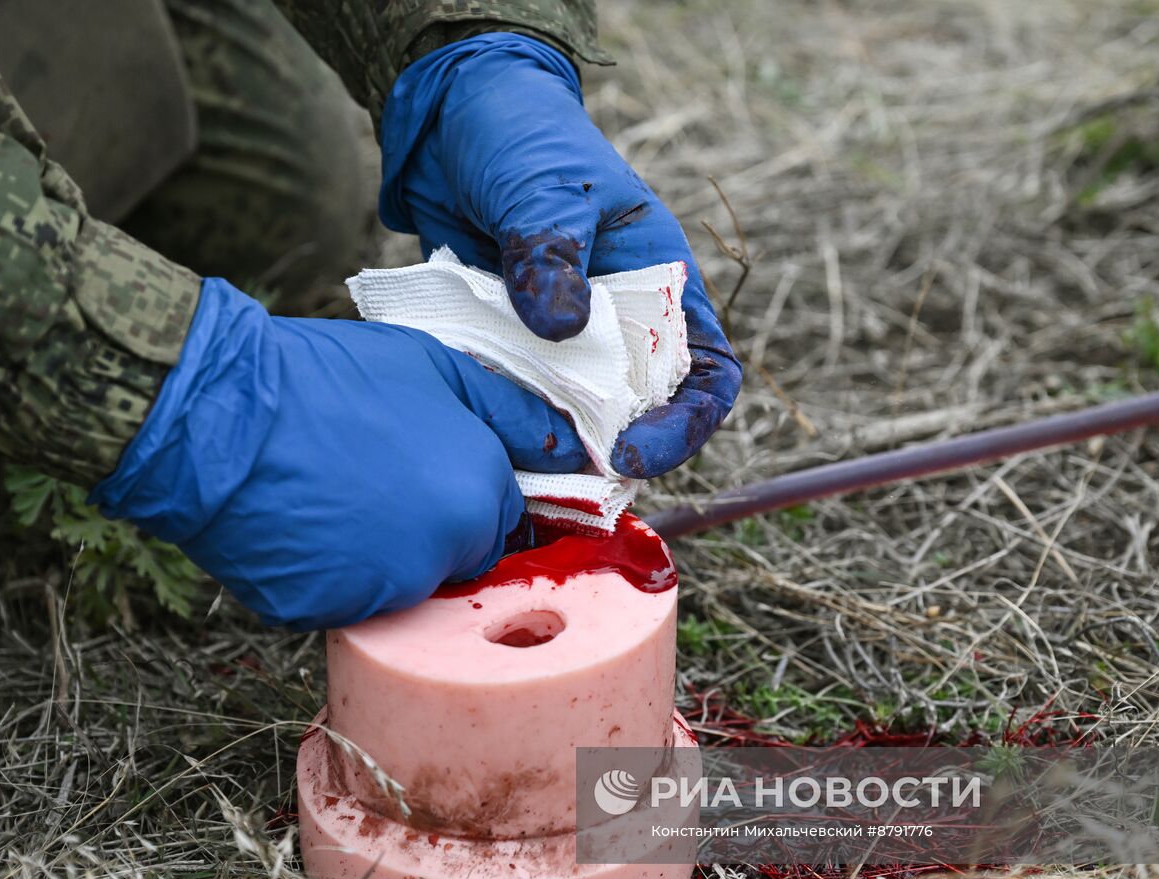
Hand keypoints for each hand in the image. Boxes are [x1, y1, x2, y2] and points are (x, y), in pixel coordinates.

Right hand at [89, 278, 585, 629]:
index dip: (467, 490)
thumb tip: (574, 452)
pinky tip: (305, 524)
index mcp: (477, 498)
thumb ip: (516, 416)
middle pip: (458, 556)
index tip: (429, 467)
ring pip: (403, 583)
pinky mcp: (322, 612)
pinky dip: (330, 574)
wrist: (219, 411)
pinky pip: (345, 600)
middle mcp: (441, 557)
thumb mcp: (439, 369)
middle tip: (376, 476)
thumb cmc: (329, 378)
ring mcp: (379, 592)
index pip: (503, 518)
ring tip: (335, 494)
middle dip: (432, 526)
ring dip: (382, 553)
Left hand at [379, 33, 741, 477]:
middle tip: (569, 478)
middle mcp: (622, 321)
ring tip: (520, 468)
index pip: (706, 373)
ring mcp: (565, 338)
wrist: (452, 120)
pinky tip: (479, 438)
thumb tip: (560, 327)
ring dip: (556, 447)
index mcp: (661, 281)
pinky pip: (519, 399)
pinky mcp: (512, 345)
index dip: (685, 425)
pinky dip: (507, 422)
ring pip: (577, 415)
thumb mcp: (543, 189)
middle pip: (643, 413)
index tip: (633, 451)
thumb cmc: (521, 139)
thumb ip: (552, 253)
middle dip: (614, 453)